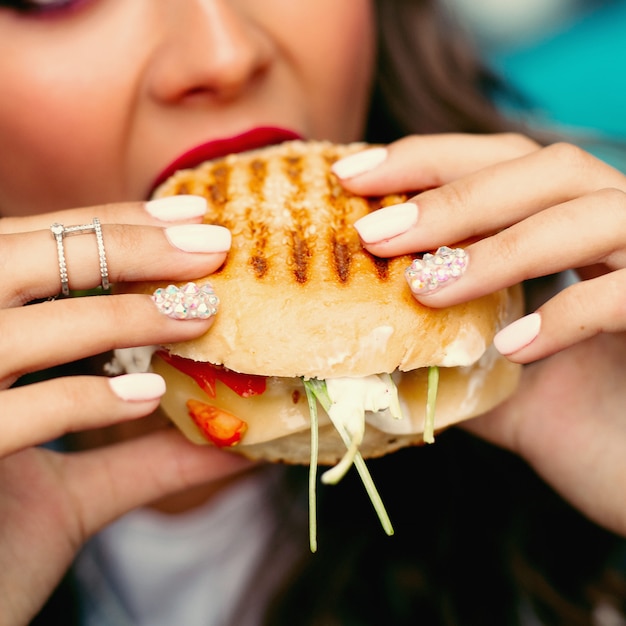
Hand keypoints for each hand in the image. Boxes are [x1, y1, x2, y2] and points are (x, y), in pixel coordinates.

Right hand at [0, 198, 253, 622]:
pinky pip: (7, 413)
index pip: (36, 247)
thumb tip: (238, 438)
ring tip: (201, 314)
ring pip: (16, 326)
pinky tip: (149, 395)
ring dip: (120, 315)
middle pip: (24, 259)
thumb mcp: (74, 490)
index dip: (116, 224)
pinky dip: (83, 399)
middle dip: (127, 245)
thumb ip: (147, 458)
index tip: (194, 217)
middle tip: (214, 246)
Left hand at [334, 133, 625, 535]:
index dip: (427, 160)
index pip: (504, 164)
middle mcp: (624, 231)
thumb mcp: (500, 387)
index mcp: (579, 232)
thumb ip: (446, 359)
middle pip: (547, 169)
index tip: (352, 175)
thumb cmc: (592, 433)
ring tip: (425, 289)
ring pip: (588, 215)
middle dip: (452, 197)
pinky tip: (510, 347)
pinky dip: (566, 313)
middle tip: (374, 233)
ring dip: (498, 248)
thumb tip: (367, 350)